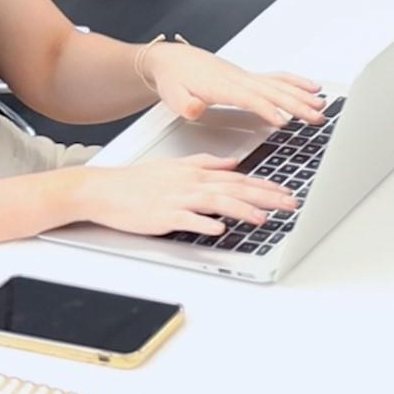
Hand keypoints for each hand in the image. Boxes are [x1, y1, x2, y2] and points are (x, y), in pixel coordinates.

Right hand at [69, 154, 296, 237]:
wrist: (103, 189)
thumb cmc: (138, 181)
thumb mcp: (177, 165)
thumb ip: (207, 163)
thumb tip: (233, 163)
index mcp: (197, 172)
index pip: (239, 178)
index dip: (266, 185)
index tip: (286, 192)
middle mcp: (191, 183)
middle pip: (236, 189)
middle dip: (266, 196)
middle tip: (289, 204)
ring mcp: (177, 199)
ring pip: (217, 202)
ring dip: (242, 210)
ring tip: (263, 218)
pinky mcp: (162, 215)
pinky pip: (187, 220)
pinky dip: (203, 224)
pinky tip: (219, 229)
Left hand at [141, 42, 327, 126]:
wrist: (173, 60)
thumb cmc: (175, 79)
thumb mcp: (173, 95)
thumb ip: (185, 104)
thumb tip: (196, 108)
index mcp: (222, 86)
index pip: (250, 98)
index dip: (267, 109)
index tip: (283, 121)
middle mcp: (239, 79)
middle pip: (273, 91)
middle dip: (297, 104)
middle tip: (316, 117)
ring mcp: (247, 77)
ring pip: (280, 85)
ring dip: (302, 95)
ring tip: (322, 106)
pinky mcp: (249, 77)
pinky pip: (278, 78)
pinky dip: (297, 82)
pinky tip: (311, 88)